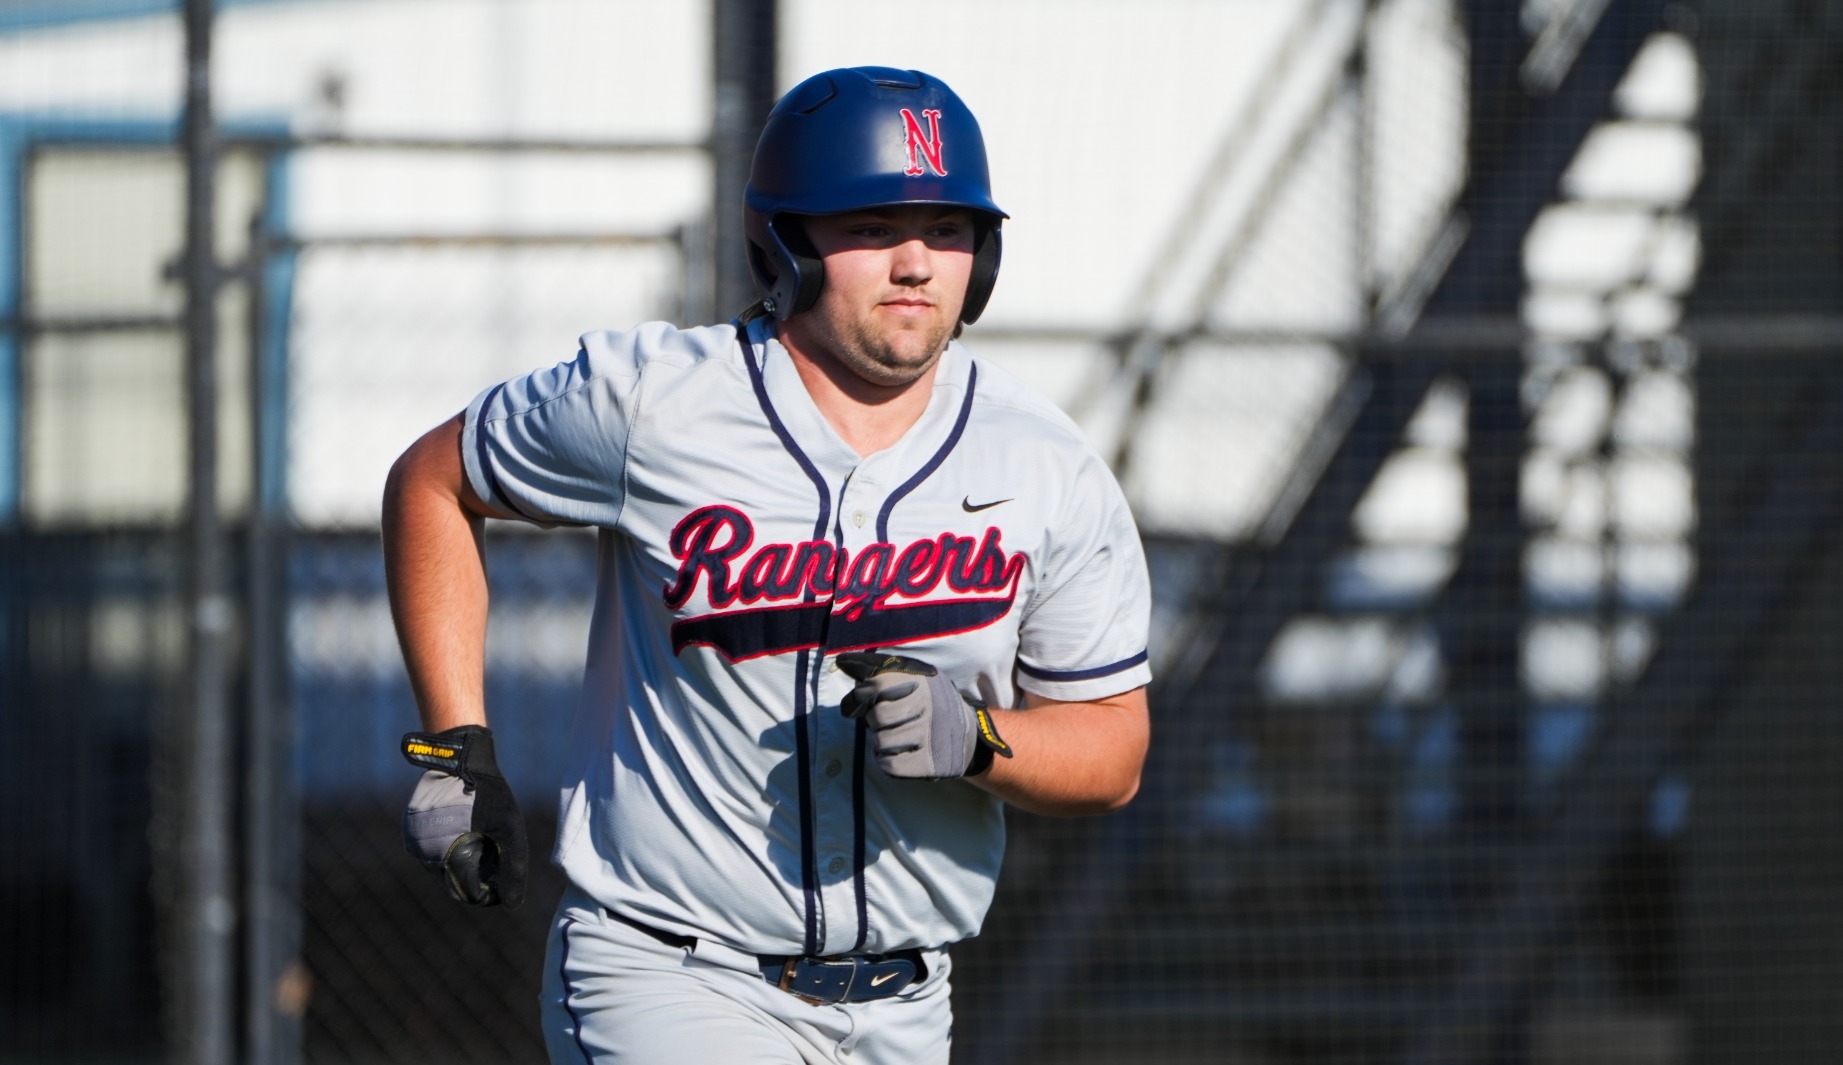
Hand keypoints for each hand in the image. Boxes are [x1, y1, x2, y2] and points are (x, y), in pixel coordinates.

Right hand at [400, 725, 528, 907]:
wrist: (459, 759)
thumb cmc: (488, 794)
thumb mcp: (509, 828)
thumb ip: (512, 867)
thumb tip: (512, 904)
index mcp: (447, 857)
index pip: (468, 892)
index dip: (488, 889)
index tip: (501, 875)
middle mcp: (425, 855)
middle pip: (454, 880)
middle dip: (475, 871)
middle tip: (491, 846)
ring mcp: (415, 843)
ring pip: (441, 866)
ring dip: (460, 857)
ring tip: (477, 832)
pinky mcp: (411, 832)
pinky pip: (431, 849)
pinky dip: (448, 845)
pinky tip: (462, 826)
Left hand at [836, 651, 1011, 779]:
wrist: (968, 737)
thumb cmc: (933, 702)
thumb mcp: (915, 676)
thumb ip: (880, 668)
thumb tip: (843, 662)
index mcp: (922, 682)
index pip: (876, 686)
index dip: (862, 695)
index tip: (863, 699)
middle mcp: (928, 708)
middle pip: (878, 717)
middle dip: (874, 720)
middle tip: (887, 720)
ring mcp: (929, 737)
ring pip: (881, 743)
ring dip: (881, 742)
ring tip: (894, 736)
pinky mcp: (928, 764)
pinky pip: (889, 765)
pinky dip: (886, 760)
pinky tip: (896, 753)